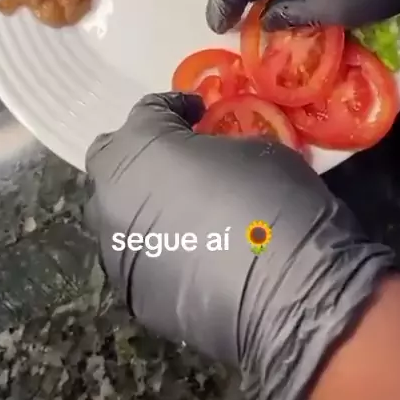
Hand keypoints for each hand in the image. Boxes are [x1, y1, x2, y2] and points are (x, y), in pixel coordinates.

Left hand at [86, 92, 392, 399]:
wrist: (287, 292)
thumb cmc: (272, 201)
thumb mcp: (254, 148)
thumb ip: (216, 145)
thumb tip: (211, 157)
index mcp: (142, 144)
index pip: (148, 110)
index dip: (176, 107)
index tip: (199, 112)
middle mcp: (114, 191)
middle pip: (112, 158)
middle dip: (142, 151)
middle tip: (179, 157)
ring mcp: (115, 246)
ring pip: (117, 211)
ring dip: (145, 202)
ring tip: (186, 210)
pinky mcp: (131, 292)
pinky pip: (138, 256)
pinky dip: (158, 247)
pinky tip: (194, 255)